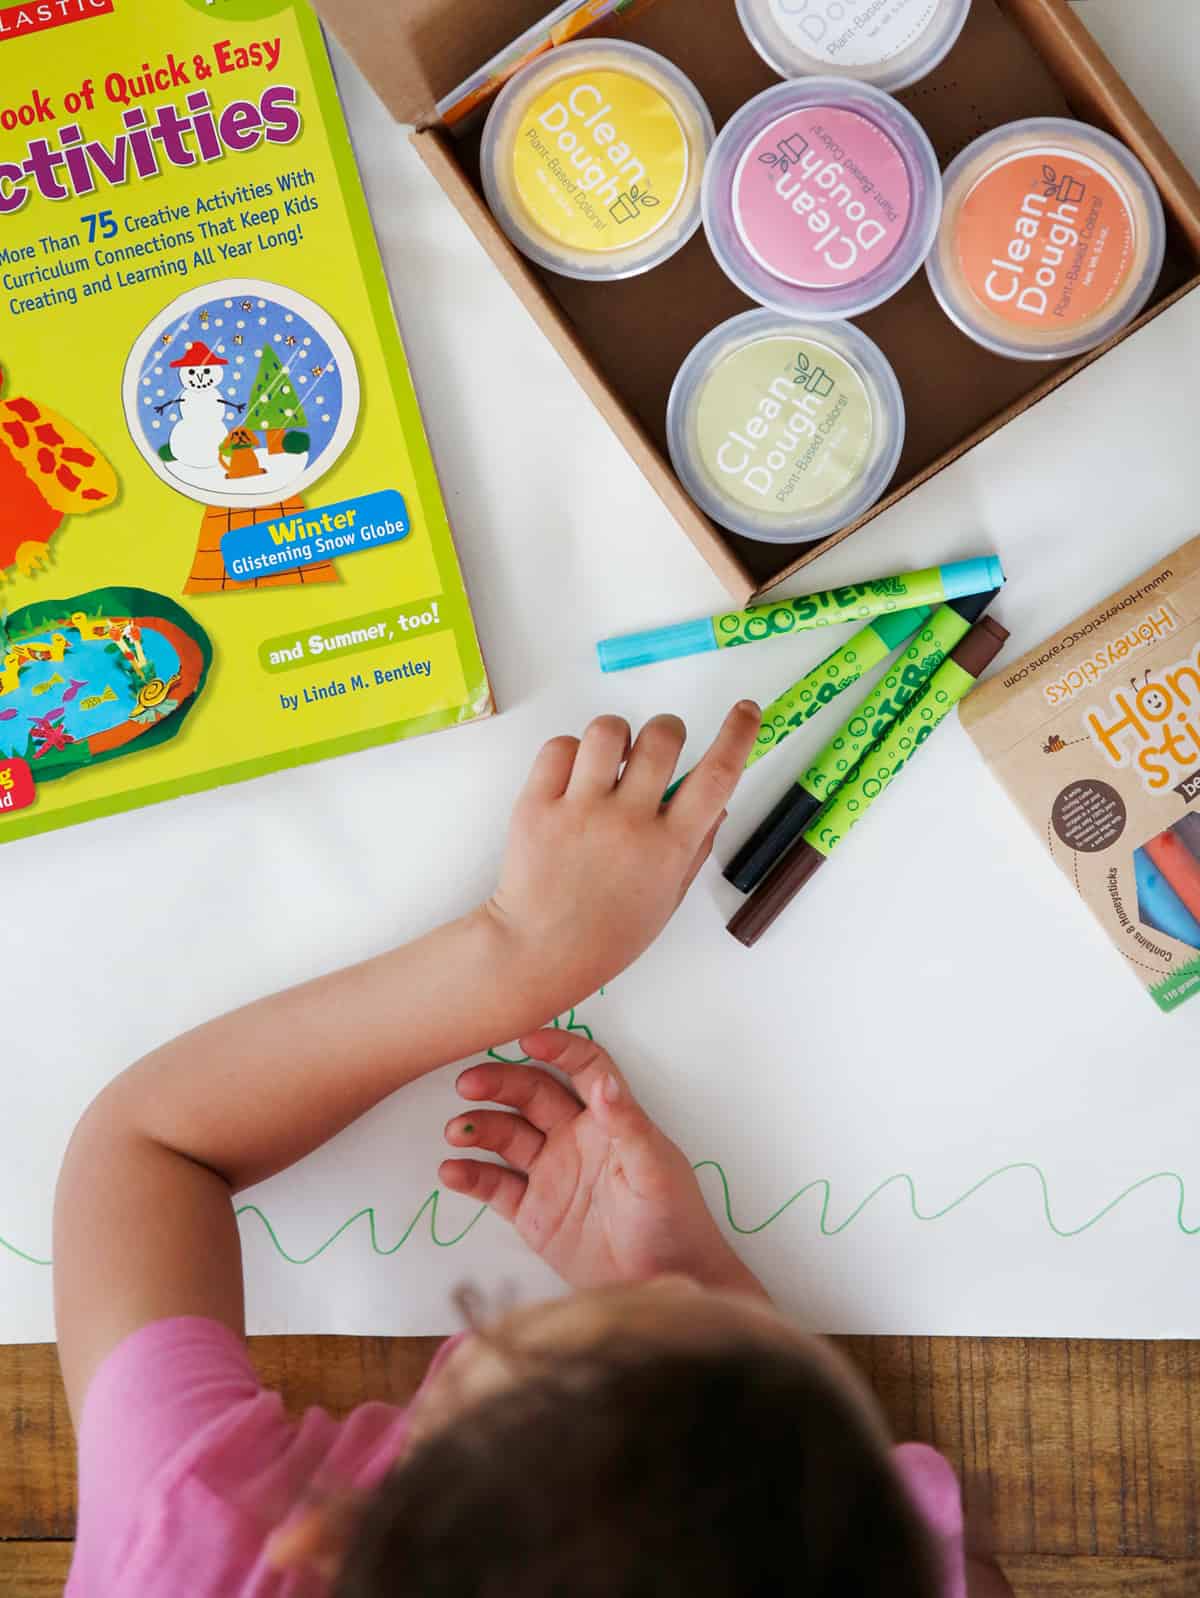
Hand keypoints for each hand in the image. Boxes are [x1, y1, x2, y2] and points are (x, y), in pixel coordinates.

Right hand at [440, 1030, 764, 1295]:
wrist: (663, 1286)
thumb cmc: (674, 1221)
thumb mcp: (656, 1171)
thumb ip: (628, 1126)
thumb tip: (603, 1083)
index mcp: (608, 1119)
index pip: (582, 1067)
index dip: (557, 1048)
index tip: (524, 1038)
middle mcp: (575, 1137)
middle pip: (531, 1094)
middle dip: (499, 1083)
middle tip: (468, 1083)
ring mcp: (551, 1172)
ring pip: (506, 1135)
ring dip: (479, 1127)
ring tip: (456, 1132)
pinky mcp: (533, 1211)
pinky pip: (495, 1185)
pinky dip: (471, 1175)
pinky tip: (452, 1171)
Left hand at [482, 703, 759, 1015]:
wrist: (539, 951)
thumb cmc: (610, 933)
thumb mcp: (667, 898)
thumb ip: (695, 848)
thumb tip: (717, 804)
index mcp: (668, 848)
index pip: (717, 777)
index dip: (738, 735)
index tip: (746, 709)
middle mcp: (628, 822)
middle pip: (662, 737)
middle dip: (668, 730)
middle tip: (658, 748)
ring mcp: (580, 810)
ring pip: (608, 730)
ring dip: (617, 736)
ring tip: (610, 760)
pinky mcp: (537, 804)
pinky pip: (559, 747)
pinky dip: (570, 753)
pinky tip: (573, 777)